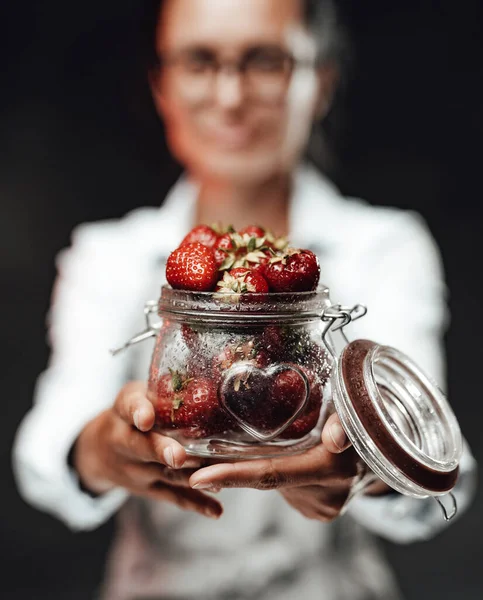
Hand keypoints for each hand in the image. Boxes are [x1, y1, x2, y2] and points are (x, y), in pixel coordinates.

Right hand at [73, 381, 222, 518]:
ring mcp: (139, 472)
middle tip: (178, 455)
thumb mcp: (133, 395)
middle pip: (144, 449)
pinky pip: (174, 497)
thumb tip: (195, 374)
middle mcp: (127, 445)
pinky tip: (216, 510)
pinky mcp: (152, 490)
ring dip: (189, 477)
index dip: (138, 412)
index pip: (128, 409)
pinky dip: (196, 504)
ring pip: (165, 474)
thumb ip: (158, 389)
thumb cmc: (127, 415)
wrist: (99, 453)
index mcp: (122, 414)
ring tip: (214, 477)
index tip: (146, 417)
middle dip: (162, 452)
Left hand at [189, 413, 384, 521]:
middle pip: (263, 479)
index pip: (273, 474)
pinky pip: (283, 485)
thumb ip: (347, 423)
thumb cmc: (372, 420)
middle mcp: (325, 495)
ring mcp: (320, 506)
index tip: (197, 476)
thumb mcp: (361, 410)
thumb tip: (336, 436)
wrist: (392, 457)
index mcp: (333, 469)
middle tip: (182, 459)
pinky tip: (271, 454)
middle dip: (222, 469)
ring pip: (271, 480)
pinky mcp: (317, 510)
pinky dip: (269, 470)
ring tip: (233, 445)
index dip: (234, 474)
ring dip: (246, 466)